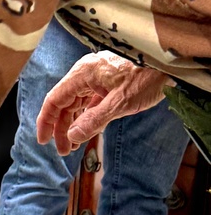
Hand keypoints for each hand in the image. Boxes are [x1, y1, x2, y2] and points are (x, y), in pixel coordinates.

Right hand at [36, 51, 169, 154]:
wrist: (170, 64)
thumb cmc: (148, 77)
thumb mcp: (120, 103)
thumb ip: (93, 120)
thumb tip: (72, 135)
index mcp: (82, 74)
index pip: (54, 99)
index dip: (46, 121)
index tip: (44, 140)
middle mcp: (85, 74)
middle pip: (64, 103)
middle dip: (61, 127)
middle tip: (63, 150)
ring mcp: (97, 78)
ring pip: (77, 103)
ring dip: (73, 123)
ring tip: (74, 144)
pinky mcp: (108, 82)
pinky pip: (90, 101)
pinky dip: (86, 116)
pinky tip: (88, 129)